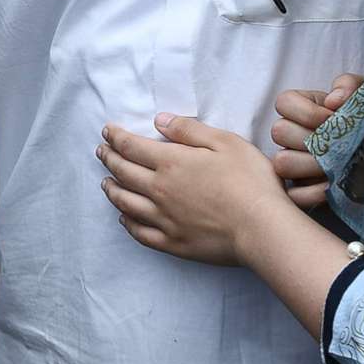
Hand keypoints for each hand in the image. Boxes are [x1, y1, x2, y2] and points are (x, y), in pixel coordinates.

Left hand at [98, 114, 290, 264]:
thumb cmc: (250, 181)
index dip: (116, 137)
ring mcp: (164, 219)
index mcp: (171, 163)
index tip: (107, 131)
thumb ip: (189, 131)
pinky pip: (140, 233)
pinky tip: (124, 218)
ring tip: (105, 183)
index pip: (132, 147)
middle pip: (124, 173)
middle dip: (109, 159)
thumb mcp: (225, 142)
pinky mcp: (173, 243)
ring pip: (126, 203)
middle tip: (101, 152)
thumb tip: (160, 121)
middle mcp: (160, 190)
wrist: (262, 228)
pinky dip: (128, 223)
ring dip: (112, 190)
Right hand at [272, 73, 363, 207]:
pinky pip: (293, 195)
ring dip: (311, 164)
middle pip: (279, 132)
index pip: (284, 102)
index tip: (333, 118)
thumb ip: (349, 85)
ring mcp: (295, 164)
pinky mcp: (303, 191)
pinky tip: (334, 185)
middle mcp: (292, 136)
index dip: (307, 111)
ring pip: (282, 163)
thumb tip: (334, 100)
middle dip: (311, 138)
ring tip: (339, 165)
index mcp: (302, 108)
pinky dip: (312, 193)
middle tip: (339, 145)